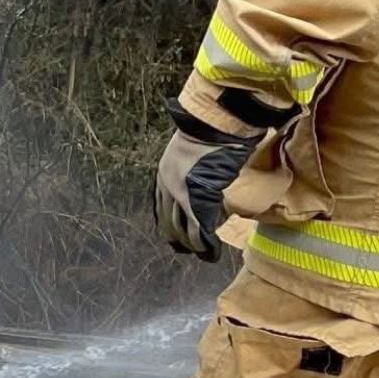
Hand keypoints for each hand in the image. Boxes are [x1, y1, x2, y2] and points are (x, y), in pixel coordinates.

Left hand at [153, 107, 257, 261]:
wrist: (216, 124)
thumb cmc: (210, 132)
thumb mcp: (190, 152)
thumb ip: (191, 169)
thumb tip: (202, 180)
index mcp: (163, 174)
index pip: (161, 207)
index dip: (169, 223)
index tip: (174, 236)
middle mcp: (166, 185)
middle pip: (169, 220)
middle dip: (178, 237)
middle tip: (186, 249)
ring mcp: (180, 193)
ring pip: (182, 227)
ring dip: (192, 243)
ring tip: (201, 253)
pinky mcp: (197, 198)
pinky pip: (199, 227)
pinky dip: (205, 242)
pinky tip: (210, 252)